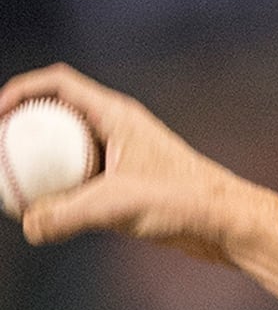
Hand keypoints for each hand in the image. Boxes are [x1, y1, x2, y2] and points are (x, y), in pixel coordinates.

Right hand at [0, 63, 247, 263]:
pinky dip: (57, 187)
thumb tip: (29, 226)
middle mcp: (118, 128)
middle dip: (23, 129)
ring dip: (39, 162)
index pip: (58, 84)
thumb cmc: (182, 202)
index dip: (20, 91)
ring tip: (13, 185)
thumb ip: (66, 215)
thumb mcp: (116, 207)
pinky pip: (80, 176)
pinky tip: (43, 212)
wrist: (225, 221)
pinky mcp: (127, 181)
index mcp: (117, 115)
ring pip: (68, 149)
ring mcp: (123, 154)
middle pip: (57, 114)